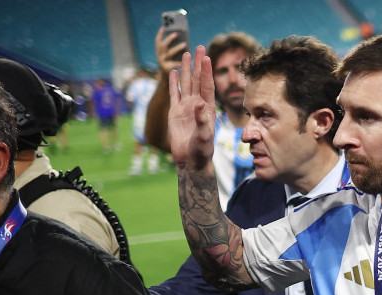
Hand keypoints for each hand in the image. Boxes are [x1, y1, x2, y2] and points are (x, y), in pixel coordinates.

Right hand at [155, 26, 185, 73]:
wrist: (168, 81)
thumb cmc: (173, 65)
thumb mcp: (171, 56)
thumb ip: (174, 49)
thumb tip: (184, 40)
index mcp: (159, 52)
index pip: (157, 41)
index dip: (160, 34)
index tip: (164, 27)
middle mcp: (159, 56)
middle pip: (163, 45)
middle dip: (169, 39)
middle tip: (177, 34)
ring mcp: (162, 63)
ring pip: (169, 53)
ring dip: (177, 48)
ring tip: (185, 44)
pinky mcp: (167, 69)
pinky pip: (174, 63)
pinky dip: (180, 61)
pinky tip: (188, 58)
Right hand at [168, 47, 215, 173]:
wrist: (191, 160)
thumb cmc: (202, 151)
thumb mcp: (204, 137)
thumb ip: (202, 122)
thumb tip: (199, 105)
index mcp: (207, 108)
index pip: (207, 85)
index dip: (206, 71)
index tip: (207, 57)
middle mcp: (197, 104)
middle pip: (198, 80)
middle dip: (198, 64)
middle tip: (199, 47)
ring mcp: (186, 107)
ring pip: (186, 84)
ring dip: (186, 69)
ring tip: (186, 54)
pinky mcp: (175, 112)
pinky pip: (174, 94)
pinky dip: (174, 83)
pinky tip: (174, 72)